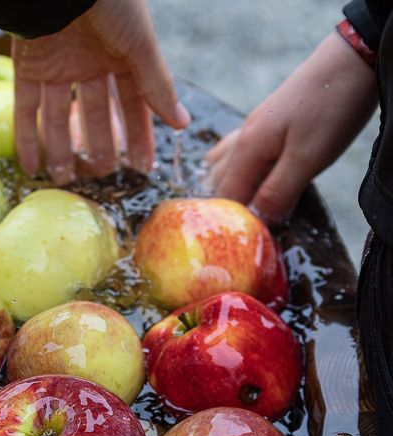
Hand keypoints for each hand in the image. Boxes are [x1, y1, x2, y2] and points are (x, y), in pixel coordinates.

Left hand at [12, 0, 188, 182]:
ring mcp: (57, 66)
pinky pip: (25, 108)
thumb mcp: (140, 45)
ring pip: (59, 117)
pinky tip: (32, 167)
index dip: (139, 135)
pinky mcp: (27, 67)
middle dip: (100, 146)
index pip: (132, 104)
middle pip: (95, 114)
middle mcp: (89, 63)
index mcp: (121, 55)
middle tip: (105, 177)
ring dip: (61, 149)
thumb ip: (157, 85)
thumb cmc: (111, 2)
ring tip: (66, 181)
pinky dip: (26, 138)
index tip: (143, 167)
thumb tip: (182, 124)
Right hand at [207, 32, 376, 221]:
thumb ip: (279, 191)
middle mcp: (241, 139)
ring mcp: (253, 128)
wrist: (352, 60)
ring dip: (231, 188)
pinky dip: (236, 167)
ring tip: (242, 208)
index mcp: (246, 150)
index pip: (225, 198)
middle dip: (231, 208)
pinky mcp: (268, 121)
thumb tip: (259, 221)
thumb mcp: (308, 158)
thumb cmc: (331, 109)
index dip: (236, 221)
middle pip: (220, 184)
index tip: (253, 239)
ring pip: (225, 166)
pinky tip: (242, 170)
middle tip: (251, 230)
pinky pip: (237, 150)